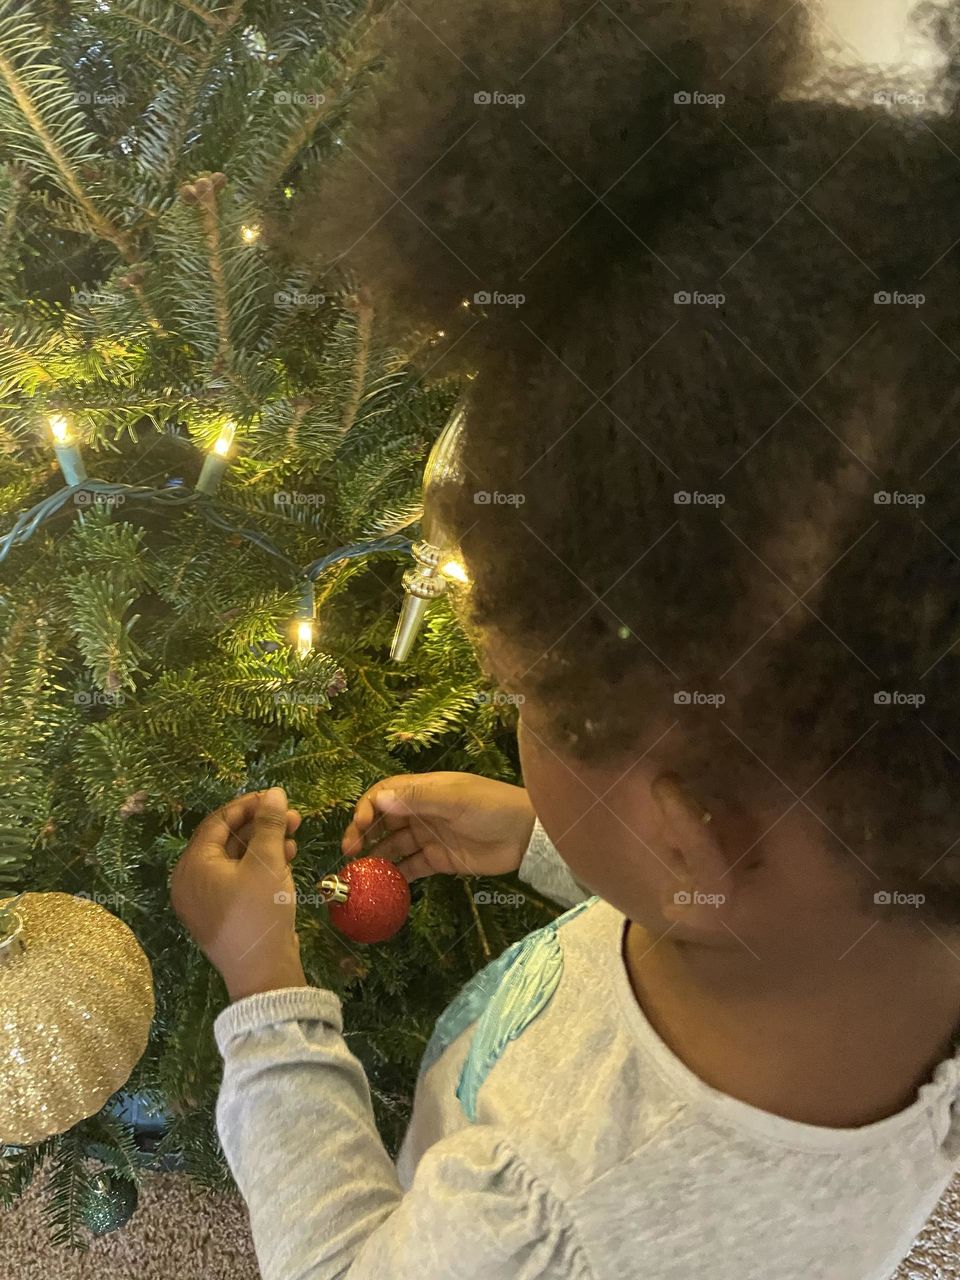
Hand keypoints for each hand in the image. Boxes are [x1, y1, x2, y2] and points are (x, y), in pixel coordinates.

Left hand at [171, 788, 306, 1001]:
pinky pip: (238, 879)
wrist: (263, 973)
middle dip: (261, 825)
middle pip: (227, 840)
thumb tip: (275, 792)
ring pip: (235, 860)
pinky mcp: (222, 913)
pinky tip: (286, 859)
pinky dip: (260, 867)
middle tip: (294, 817)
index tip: (277, 797)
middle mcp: (191, 880)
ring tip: (295, 837)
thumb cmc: (260, 913)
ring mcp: (205, 899)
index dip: (249, 805)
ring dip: (265, 845)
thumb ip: (270, 823)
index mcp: (192, 865)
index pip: (218, 821)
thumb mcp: (267, 863)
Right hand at [342, 772, 535, 881]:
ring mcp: (429, 837)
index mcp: (424, 791)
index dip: (368, 809)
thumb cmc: (492, 807)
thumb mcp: (455, 798)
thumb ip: (417, 798)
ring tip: (360, 873)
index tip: (360, 827)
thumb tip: (379, 800)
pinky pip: (410, 868)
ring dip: (376, 856)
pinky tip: (382, 885)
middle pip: (383, 821)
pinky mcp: (438, 860)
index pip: (384, 795)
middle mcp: (422, 812)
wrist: (526, 836)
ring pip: (393, 846)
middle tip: (350, 853)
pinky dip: (395, 875)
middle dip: (363, 834)